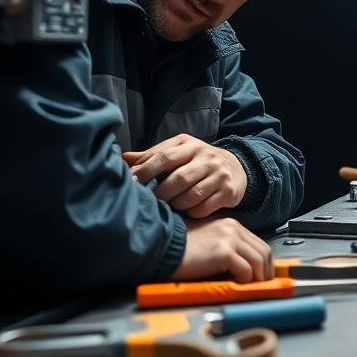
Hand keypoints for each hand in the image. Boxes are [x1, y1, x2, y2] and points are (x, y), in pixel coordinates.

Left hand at [123, 133, 247, 218]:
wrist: (235, 168)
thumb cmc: (196, 162)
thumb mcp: (176, 152)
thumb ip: (151, 156)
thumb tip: (122, 157)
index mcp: (188, 144)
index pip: (163, 157)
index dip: (145, 171)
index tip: (131, 184)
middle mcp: (205, 156)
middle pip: (178, 178)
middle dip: (160, 194)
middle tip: (149, 203)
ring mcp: (219, 173)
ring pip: (191, 196)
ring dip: (176, 205)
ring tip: (168, 208)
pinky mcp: (229, 191)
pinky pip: (204, 208)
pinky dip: (191, 213)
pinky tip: (186, 212)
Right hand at [172, 218, 272, 282]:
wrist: (162, 248)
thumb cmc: (180, 249)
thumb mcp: (208, 241)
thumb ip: (226, 248)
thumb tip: (243, 268)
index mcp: (230, 225)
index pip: (258, 244)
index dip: (263, 263)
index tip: (261, 277)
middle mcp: (232, 228)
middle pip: (263, 252)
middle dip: (265, 272)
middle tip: (260, 287)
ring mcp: (229, 238)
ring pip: (258, 261)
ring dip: (257, 279)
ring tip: (249, 289)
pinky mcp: (223, 251)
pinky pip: (246, 270)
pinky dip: (244, 281)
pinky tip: (235, 285)